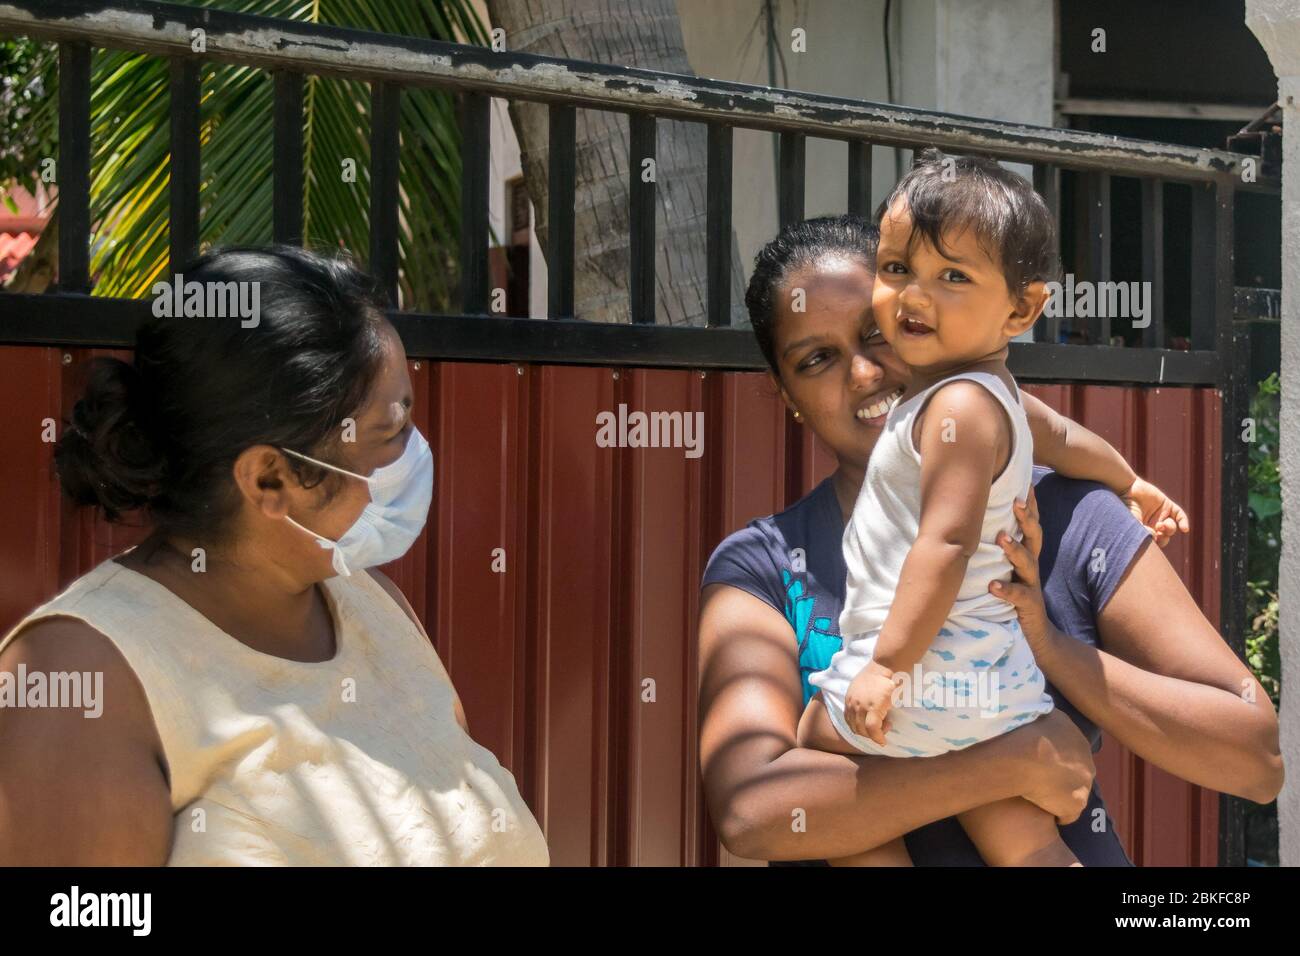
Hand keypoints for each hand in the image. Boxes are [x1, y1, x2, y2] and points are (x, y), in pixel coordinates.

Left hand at [844, 662, 896, 746]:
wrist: (886, 665)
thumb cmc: (879, 674)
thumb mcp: (863, 687)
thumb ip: (861, 699)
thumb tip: (869, 711)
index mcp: (849, 698)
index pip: (848, 720)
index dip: (859, 728)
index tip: (870, 729)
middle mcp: (852, 703)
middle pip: (855, 727)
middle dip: (867, 733)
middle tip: (881, 729)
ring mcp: (862, 706)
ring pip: (863, 730)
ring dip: (874, 736)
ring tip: (885, 728)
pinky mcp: (874, 708)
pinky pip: (873, 729)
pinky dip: (878, 738)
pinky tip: (883, 739)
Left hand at [988, 488, 1058, 659]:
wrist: (1036, 637)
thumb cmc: (1014, 597)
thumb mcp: (1006, 569)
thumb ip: (997, 549)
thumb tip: (974, 523)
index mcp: (1026, 556)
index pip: (1030, 526)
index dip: (1029, 506)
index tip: (1024, 482)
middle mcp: (1031, 567)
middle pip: (1034, 538)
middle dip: (1027, 519)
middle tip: (1016, 501)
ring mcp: (1032, 586)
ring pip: (1028, 564)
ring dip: (1015, 550)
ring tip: (1001, 538)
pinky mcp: (1028, 608)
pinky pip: (1019, 598)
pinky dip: (1007, 591)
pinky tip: (994, 586)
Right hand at [1002, 709, 1095, 824]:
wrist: (1026, 753)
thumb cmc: (1023, 729)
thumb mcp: (1034, 712)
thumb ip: (1041, 717)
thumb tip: (1037, 712)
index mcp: (1076, 738)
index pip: (1069, 751)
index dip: (1052, 755)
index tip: (1037, 758)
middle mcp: (1086, 760)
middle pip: (1074, 771)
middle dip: (1058, 774)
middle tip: (1035, 776)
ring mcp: (1084, 784)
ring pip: (1071, 792)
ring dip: (1056, 793)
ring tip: (1034, 794)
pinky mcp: (1075, 805)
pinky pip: (1065, 814)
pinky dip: (1054, 812)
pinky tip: (1038, 809)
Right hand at [1121, 476, 1189, 548]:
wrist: (1127, 489)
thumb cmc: (1127, 507)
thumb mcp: (1133, 522)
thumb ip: (1144, 531)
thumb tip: (1155, 537)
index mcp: (1145, 529)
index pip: (1157, 541)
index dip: (1158, 543)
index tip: (1154, 540)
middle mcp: (1154, 523)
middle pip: (1166, 536)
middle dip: (1164, 537)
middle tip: (1158, 530)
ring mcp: (1161, 514)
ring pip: (1172, 527)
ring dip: (1170, 528)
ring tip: (1161, 524)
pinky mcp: (1167, 505)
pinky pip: (1180, 515)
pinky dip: (1183, 522)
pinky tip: (1185, 529)